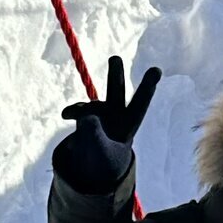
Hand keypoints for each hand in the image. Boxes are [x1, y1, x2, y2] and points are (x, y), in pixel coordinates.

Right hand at [54, 54, 161, 194]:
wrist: (96, 164)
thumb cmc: (106, 157)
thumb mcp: (101, 151)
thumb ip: (95, 135)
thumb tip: (85, 115)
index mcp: (129, 124)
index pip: (139, 103)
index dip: (147, 87)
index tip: (157, 69)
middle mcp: (116, 113)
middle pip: (116, 90)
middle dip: (115, 74)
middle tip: (115, 58)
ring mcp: (100, 112)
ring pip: (93, 104)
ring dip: (83, 107)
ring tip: (78, 115)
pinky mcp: (85, 115)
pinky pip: (78, 111)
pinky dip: (73, 112)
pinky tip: (66, 115)